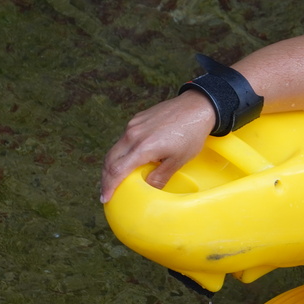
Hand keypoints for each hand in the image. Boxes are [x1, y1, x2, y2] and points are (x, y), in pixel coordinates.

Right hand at [100, 92, 216, 202]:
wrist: (197, 107)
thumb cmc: (191, 133)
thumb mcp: (178, 160)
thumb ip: (160, 176)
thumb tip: (148, 189)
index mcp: (143, 147)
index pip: (117, 170)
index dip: (109, 186)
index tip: (106, 197)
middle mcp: (133, 135)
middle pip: (110, 159)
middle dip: (106, 177)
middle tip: (107, 191)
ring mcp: (134, 125)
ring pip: (115, 148)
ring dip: (112, 164)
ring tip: (114, 178)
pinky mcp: (137, 119)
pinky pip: (124, 138)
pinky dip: (122, 152)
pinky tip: (128, 159)